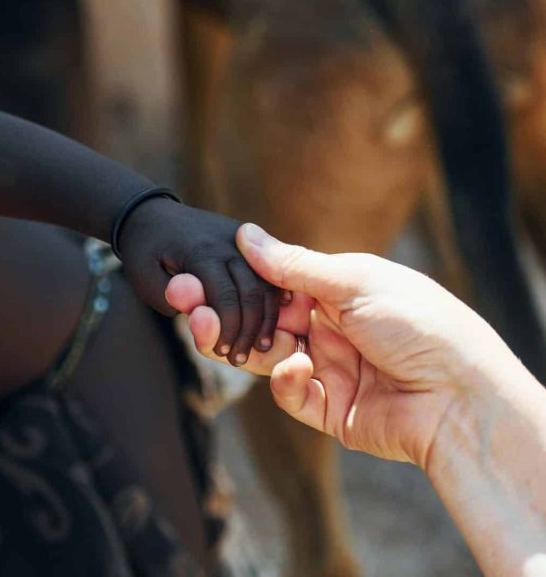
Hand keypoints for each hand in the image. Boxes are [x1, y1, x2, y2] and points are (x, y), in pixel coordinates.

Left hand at [118, 199, 280, 365]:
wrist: (152, 215)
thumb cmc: (145, 254)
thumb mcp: (146, 277)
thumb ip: (174, 297)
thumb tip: (202, 314)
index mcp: (201, 251)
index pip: (225, 296)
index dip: (228, 329)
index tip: (223, 354)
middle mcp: (229, 242)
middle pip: (252, 292)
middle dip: (250, 330)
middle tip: (242, 358)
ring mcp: (242, 240)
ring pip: (267, 283)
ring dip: (266, 318)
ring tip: (260, 346)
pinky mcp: (249, 242)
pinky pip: (269, 273)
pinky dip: (274, 298)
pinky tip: (274, 322)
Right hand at [168, 223, 521, 469]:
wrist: (459, 396)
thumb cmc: (416, 323)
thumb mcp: (353, 280)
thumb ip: (293, 264)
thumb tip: (245, 232)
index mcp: (335, 291)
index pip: (273, 282)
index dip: (236, 279)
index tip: (198, 273)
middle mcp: (326, 327)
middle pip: (259, 318)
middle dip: (220, 310)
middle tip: (181, 299)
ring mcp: (326, 367)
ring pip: (263, 355)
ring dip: (232, 342)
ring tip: (202, 328)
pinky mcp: (326, 407)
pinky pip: (289, 392)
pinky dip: (285, 380)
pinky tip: (296, 369)